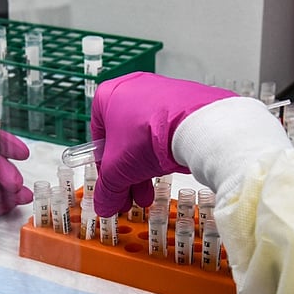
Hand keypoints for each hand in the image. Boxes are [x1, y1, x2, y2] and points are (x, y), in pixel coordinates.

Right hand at [90, 72, 236, 216]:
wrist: (194, 125)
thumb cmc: (149, 134)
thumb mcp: (117, 170)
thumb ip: (107, 189)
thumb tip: (104, 205)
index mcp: (109, 96)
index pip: (99, 137)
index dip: (103, 168)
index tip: (111, 186)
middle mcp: (134, 88)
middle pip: (125, 140)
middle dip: (127, 173)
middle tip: (131, 195)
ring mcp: (162, 92)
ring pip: (147, 137)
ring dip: (146, 168)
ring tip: (151, 193)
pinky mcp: (186, 100)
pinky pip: (169, 130)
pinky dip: (167, 152)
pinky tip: (169, 171)